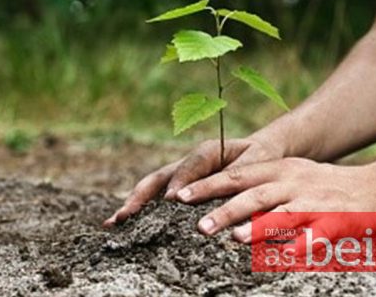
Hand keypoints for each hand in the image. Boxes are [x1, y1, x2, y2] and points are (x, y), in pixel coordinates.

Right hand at [103, 136, 283, 226]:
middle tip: (126, 214)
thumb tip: (219, 189)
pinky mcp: (180, 186)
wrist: (260, 151)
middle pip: (159, 177)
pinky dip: (141, 209)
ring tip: (114, 222)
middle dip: (141, 196)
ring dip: (134, 203)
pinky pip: (157, 196)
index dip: (180, 182)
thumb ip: (239, 172)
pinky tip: (125, 224)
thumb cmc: (261, 157)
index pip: (190, 166)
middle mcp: (188, 162)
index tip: (171, 201)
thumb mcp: (257, 161)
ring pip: (152, 187)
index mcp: (208, 151)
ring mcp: (181, 174)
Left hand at [172, 157, 375, 242]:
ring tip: (234, 238)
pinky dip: (301, 247)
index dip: (207, 185)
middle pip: (254, 194)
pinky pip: (317, 237)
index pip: (237, 175)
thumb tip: (222, 199)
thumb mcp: (293, 174)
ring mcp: (315, 202)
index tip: (179, 196)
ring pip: (282, 214)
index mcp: (281, 169)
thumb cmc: (328, 185)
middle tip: (199, 225)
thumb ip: (261, 184)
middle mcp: (294, 182)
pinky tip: (287, 258)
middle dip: (224, 209)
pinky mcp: (336, 222)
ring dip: (258, 227)